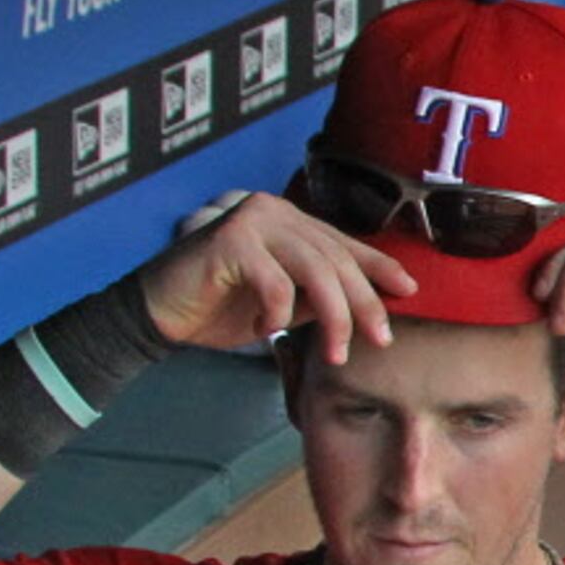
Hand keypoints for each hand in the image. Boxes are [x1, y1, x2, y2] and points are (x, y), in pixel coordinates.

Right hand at [137, 192, 415, 363]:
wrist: (155, 314)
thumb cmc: (220, 308)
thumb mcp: (283, 304)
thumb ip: (320, 297)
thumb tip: (374, 304)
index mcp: (288, 221)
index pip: (344, 244)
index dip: (379, 267)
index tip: (409, 290)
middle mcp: (274, 212)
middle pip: (336, 259)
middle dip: (364, 303)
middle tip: (379, 338)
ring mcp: (251, 221)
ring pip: (316, 270)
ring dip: (334, 316)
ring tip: (337, 352)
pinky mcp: (230, 240)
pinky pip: (276, 283)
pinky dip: (278, 312)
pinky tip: (264, 329)